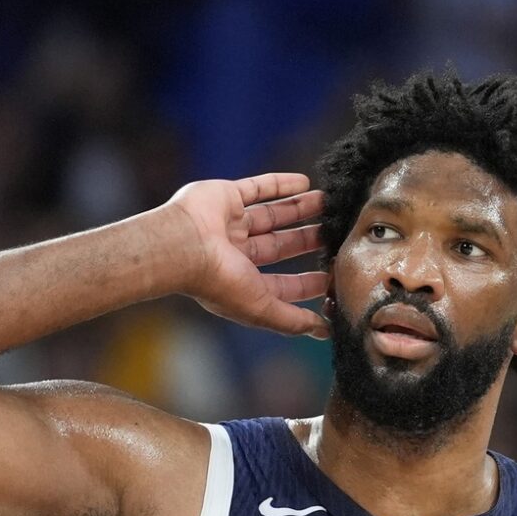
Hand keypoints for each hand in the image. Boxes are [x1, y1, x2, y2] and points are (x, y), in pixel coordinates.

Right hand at [155, 173, 330, 337]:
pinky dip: (280, 184)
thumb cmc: (218, 282)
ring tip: (328, 203)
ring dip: (300, 208)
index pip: (281, 284)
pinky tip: (305, 182)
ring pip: (272, 214)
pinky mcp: (224, 196)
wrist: (181, 245)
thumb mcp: (261, 309)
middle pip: (280, 245)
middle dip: (307, 241)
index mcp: (240, 282)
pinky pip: (256, 187)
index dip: (306, 283)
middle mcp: (234, 253)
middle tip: (335, 234)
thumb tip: (324, 333)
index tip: (332, 277)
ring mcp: (229, 223)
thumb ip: (292, 321)